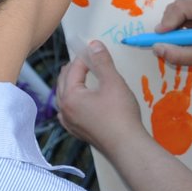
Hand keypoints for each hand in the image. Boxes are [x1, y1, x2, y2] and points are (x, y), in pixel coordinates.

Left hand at [57, 41, 149, 156]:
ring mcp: (70, 123)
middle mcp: (65, 110)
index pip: (73, 69)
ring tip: (83, 76)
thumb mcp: (113, 82)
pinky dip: (74, 100)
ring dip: (72, 84)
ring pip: (64, 97)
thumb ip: (102, 62)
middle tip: (88, 59)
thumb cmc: (120, 114)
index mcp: (70, 96)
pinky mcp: (78, 132)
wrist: (127, 146)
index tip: (95, 49)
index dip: (84, 57)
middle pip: (64, 82)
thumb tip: (94, 45)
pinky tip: (81, 100)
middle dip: (75, 69)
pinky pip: (69, 111)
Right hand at [153, 0, 191, 73]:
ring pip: (176, 11)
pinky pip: (180, 15)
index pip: (181, 8)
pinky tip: (186, 38)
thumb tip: (156, 48)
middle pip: (176, 8)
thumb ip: (179, 54)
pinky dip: (177, 27)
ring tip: (182, 43)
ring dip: (173, 28)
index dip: (167, 23)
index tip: (159, 40)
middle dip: (169, 27)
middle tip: (169, 45)